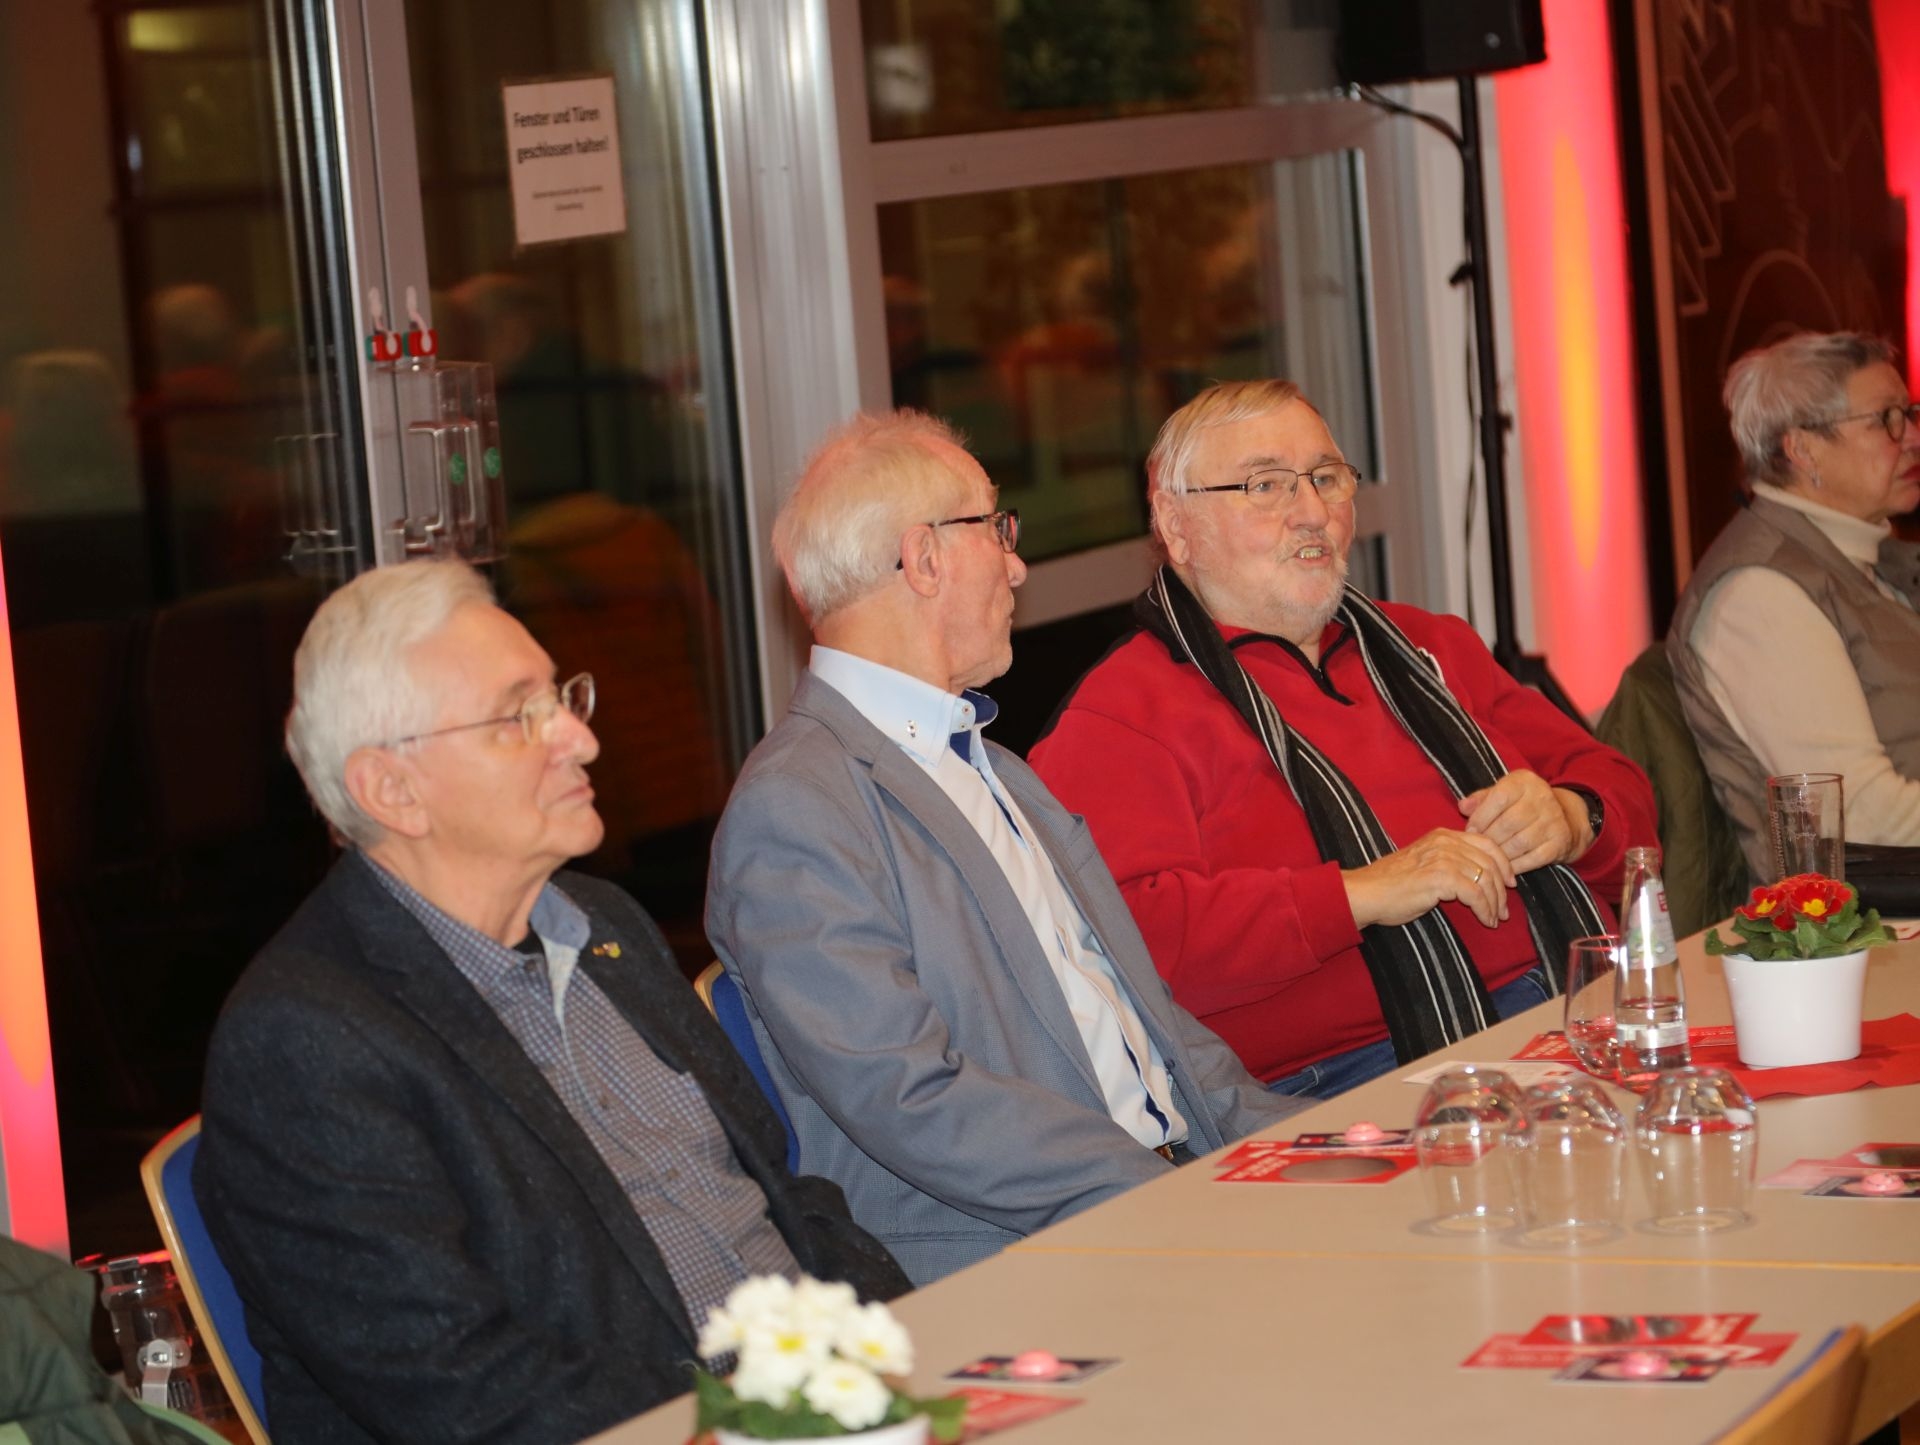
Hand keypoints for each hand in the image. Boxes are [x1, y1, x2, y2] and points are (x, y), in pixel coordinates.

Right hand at [1342, 828, 1515, 929]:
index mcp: (1443, 835)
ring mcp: (1443, 858)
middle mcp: (1446, 842)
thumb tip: (1478, 876)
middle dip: (1502, 889)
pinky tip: (1485, 920)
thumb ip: (1449, 861)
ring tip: (1495, 918)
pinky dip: (1485, 910)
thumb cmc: (1392, 885)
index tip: (1510, 883)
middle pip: (1491, 861)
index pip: (1487, 843)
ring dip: (1495, 903)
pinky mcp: (1441, 877)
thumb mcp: (1424, 863)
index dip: (1504, 864)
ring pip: (1486, 878)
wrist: (1367, 893)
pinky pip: (1476, 894)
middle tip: (1504, 909)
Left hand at [1458, 769, 1590, 871]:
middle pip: (1507, 823)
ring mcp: (1554, 820)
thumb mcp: (1503, 793)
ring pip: (1519, 843)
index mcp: (1524, 782)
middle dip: (1488, 838)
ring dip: (1500, 853)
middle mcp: (1542, 798)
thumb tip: (1463, 807)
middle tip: (1478, 847)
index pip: (1498, 798)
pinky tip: (1505, 867)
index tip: (1470, 829)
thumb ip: (1481, 799)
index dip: (1480, 817)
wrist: (1566, 817)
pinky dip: (1515, 865)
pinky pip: (1533, 858)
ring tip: (1489, 857)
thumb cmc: (1523, 805)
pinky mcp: (1560, 841)